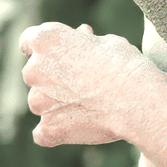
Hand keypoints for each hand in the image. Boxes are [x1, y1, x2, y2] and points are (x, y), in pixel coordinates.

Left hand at [19, 22, 149, 146]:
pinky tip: (77, 124)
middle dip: (52, 75)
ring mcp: (38, 101)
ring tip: (88, 103)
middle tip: (83, 79)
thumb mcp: (107, 41)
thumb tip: (80, 37)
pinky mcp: (48, 128)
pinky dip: (56, 128)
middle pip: (35, 71)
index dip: (46, 47)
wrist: (137, 100)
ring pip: (40, 101)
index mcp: (46, 39)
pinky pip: (44, 130)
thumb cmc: (125, 64)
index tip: (58, 52)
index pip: (29, 40)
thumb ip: (84, 41)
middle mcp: (34, 69)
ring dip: (56, 101)